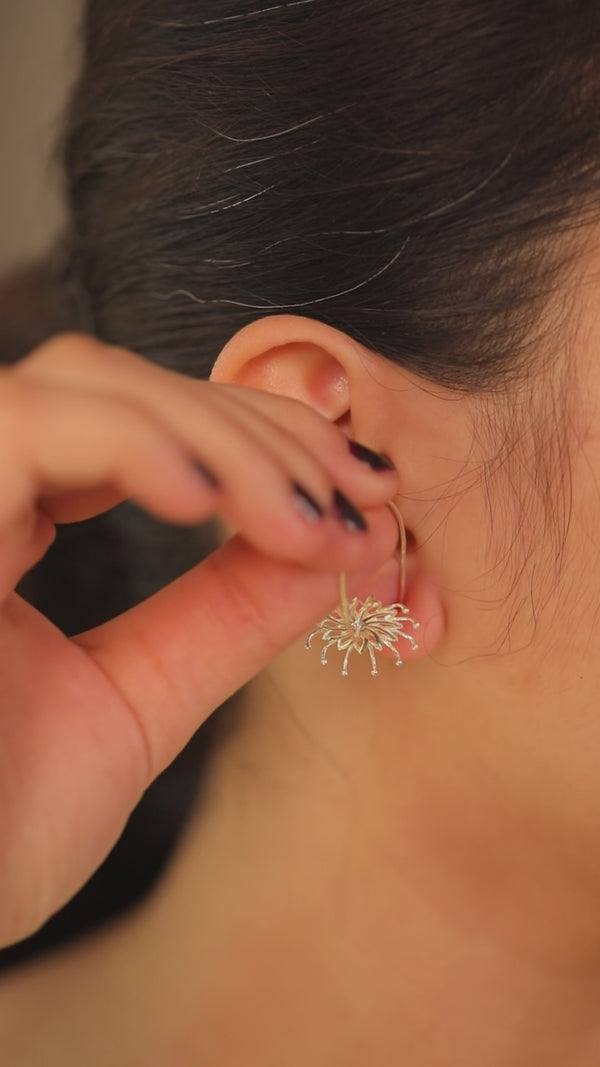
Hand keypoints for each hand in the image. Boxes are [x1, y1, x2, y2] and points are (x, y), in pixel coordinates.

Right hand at [0, 333, 398, 945]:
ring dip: (221, 437)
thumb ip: (222, 619)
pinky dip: (136, 443)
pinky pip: (27, 428)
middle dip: (257, 431)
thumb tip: (329, 547)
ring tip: (304, 521)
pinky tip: (210, 503)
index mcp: (6, 525)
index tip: (355, 497)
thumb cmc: (0, 831)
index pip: (134, 426)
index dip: (252, 439)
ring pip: (85, 383)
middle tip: (353, 501)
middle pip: (120, 383)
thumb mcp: (135, 704)